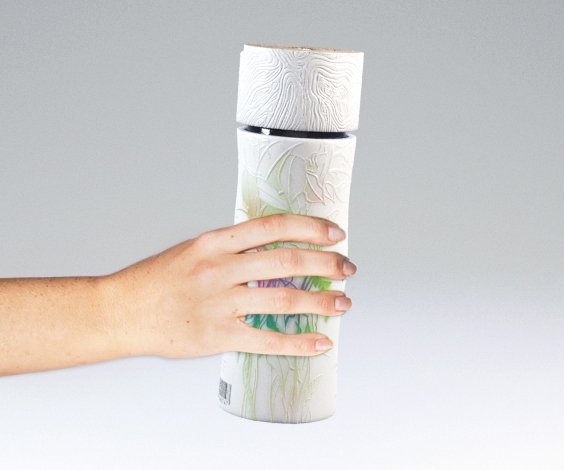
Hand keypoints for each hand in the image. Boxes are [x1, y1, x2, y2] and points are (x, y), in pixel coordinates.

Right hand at [104, 214, 356, 358]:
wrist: (122, 312)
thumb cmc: (157, 280)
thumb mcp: (193, 250)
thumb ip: (231, 248)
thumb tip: (273, 247)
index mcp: (214, 241)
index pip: (273, 227)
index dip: (310, 228)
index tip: (334, 233)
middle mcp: (220, 268)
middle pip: (286, 260)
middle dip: (325, 263)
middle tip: (347, 268)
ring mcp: (219, 303)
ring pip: (283, 297)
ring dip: (320, 301)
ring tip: (343, 303)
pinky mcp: (218, 335)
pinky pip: (267, 338)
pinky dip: (298, 341)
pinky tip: (319, 341)